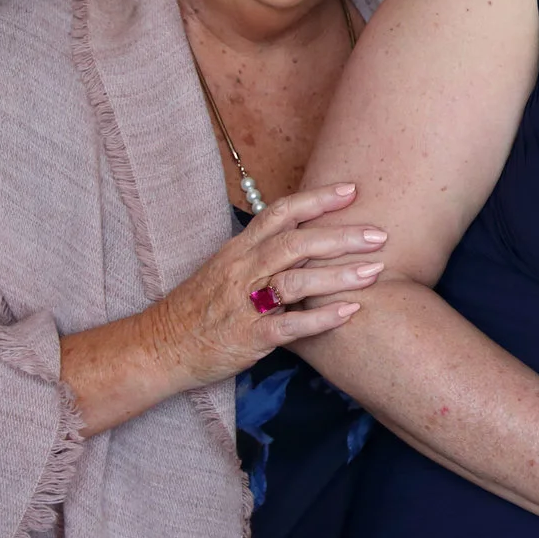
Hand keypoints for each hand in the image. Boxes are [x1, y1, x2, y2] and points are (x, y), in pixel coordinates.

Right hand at [150, 182, 387, 382]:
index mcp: (238, 250)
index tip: (351, 190)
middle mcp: (241, 271)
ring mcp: (243, 304)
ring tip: (374, 271)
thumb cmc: (200, 307)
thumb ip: (262, 250)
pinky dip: (320, 319)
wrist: (159, 347)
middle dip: (340, 236)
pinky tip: (350, 312)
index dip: (316, 199)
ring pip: (294, 281)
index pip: (279, 214)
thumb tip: (305, 232)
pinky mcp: (247, 337)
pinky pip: (288, 326)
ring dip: (338, 275)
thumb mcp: (226, 268)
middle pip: (295, 243)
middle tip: (379, 235)